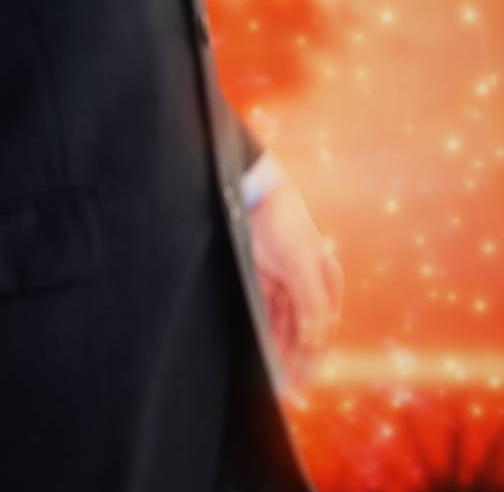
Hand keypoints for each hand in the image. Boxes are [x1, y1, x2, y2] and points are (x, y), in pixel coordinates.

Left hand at [249, 176, 342, 388]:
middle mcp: (311, 288)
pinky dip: (266, 333)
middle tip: (283, 386)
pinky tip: (259, 350)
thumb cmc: (285, 226)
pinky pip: (268, 315)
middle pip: (305, 332)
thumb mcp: (301, 264)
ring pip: (286, 327)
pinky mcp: (266, 281)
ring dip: (280, 350)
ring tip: (270, 375)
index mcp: (328, 284)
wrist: (256, 196)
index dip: (313, 357)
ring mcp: (288, 285)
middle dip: (296, 359)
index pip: (322, 330)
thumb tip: (314, 339)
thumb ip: (310, 303)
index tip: (301, 381)